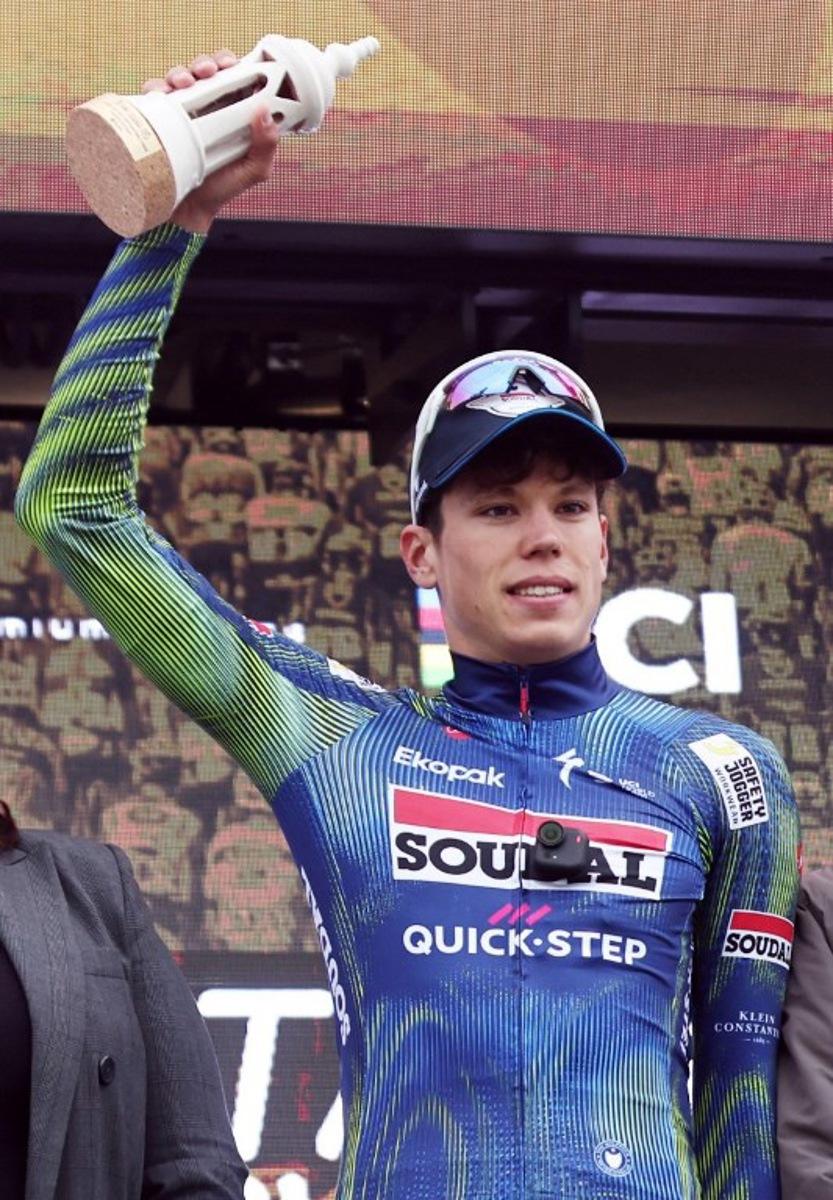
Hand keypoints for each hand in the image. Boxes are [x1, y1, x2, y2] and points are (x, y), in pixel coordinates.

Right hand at [141, 51, 280, 234]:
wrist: (189, 212)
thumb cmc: (223, 190)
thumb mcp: (253, 171)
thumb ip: (266, 146)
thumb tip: (265, 112)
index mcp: (231, 112)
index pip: (231, 77)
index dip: (230, 64)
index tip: (230, 65)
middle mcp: (206, 108)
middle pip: (203, 71)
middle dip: (204, 64)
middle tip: (206, 72)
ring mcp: (181, 113)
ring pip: (177, 78)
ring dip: (179, 73)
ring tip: (183, 84)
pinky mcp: (159, 121)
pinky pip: (152, 96)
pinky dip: (155, 88)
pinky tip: (161, 94)